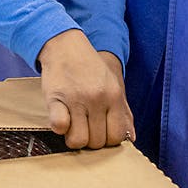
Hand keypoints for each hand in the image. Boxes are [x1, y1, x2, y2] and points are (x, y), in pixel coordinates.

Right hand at [36, 29, 133, 148]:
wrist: (65, 46)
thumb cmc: (90, 68)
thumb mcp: (113, 85)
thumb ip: (123, 112)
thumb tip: (132, 137)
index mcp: (114, 96)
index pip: (117, 136)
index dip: (107, 141)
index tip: (99, 133)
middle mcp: (97, 98)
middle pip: (97, 141)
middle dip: (90, 141)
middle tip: (84, 128)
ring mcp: (77, 98)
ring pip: (79, 139)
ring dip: (74, 138)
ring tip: (73, 126)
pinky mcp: (56, 97)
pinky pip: (59, 126)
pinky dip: (59, 128)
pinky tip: (61, 119)